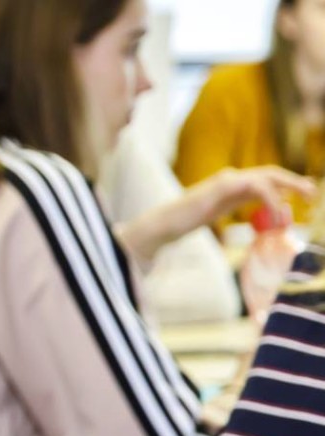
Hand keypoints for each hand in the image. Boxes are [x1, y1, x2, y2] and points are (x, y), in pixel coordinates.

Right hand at [121, 166, 314, 265]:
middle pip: (270, 173)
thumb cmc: (187, 221)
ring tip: (303, 199)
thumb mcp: (219, 212)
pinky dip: (270, 198)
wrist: (164, 223)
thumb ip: (238, 205)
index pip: (266, 178)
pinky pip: (254, 187)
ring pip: (265, 177)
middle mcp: (231, 178)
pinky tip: (277, 211)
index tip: (304, 194)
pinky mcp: (221, 188)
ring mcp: (225, 181)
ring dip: (287, 187)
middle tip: (312, 193)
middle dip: (294, 181)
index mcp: (232, 184)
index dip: (287, 183)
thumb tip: (259, 208)